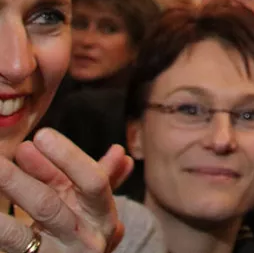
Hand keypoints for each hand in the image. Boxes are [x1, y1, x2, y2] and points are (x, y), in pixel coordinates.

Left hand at [0, 130, 131, 252]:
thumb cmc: (81, 236)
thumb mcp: (94, 208)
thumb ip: (102, 178)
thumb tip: (119, 152)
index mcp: (102, 216)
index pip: (91, 181)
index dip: (67, 157)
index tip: (41, 136)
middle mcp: (84, 238)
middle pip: (49, 205)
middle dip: (21, 179)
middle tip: (3, 155)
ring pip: (21, 233)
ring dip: (3, 204)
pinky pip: (12, 248)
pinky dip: (1, 229)